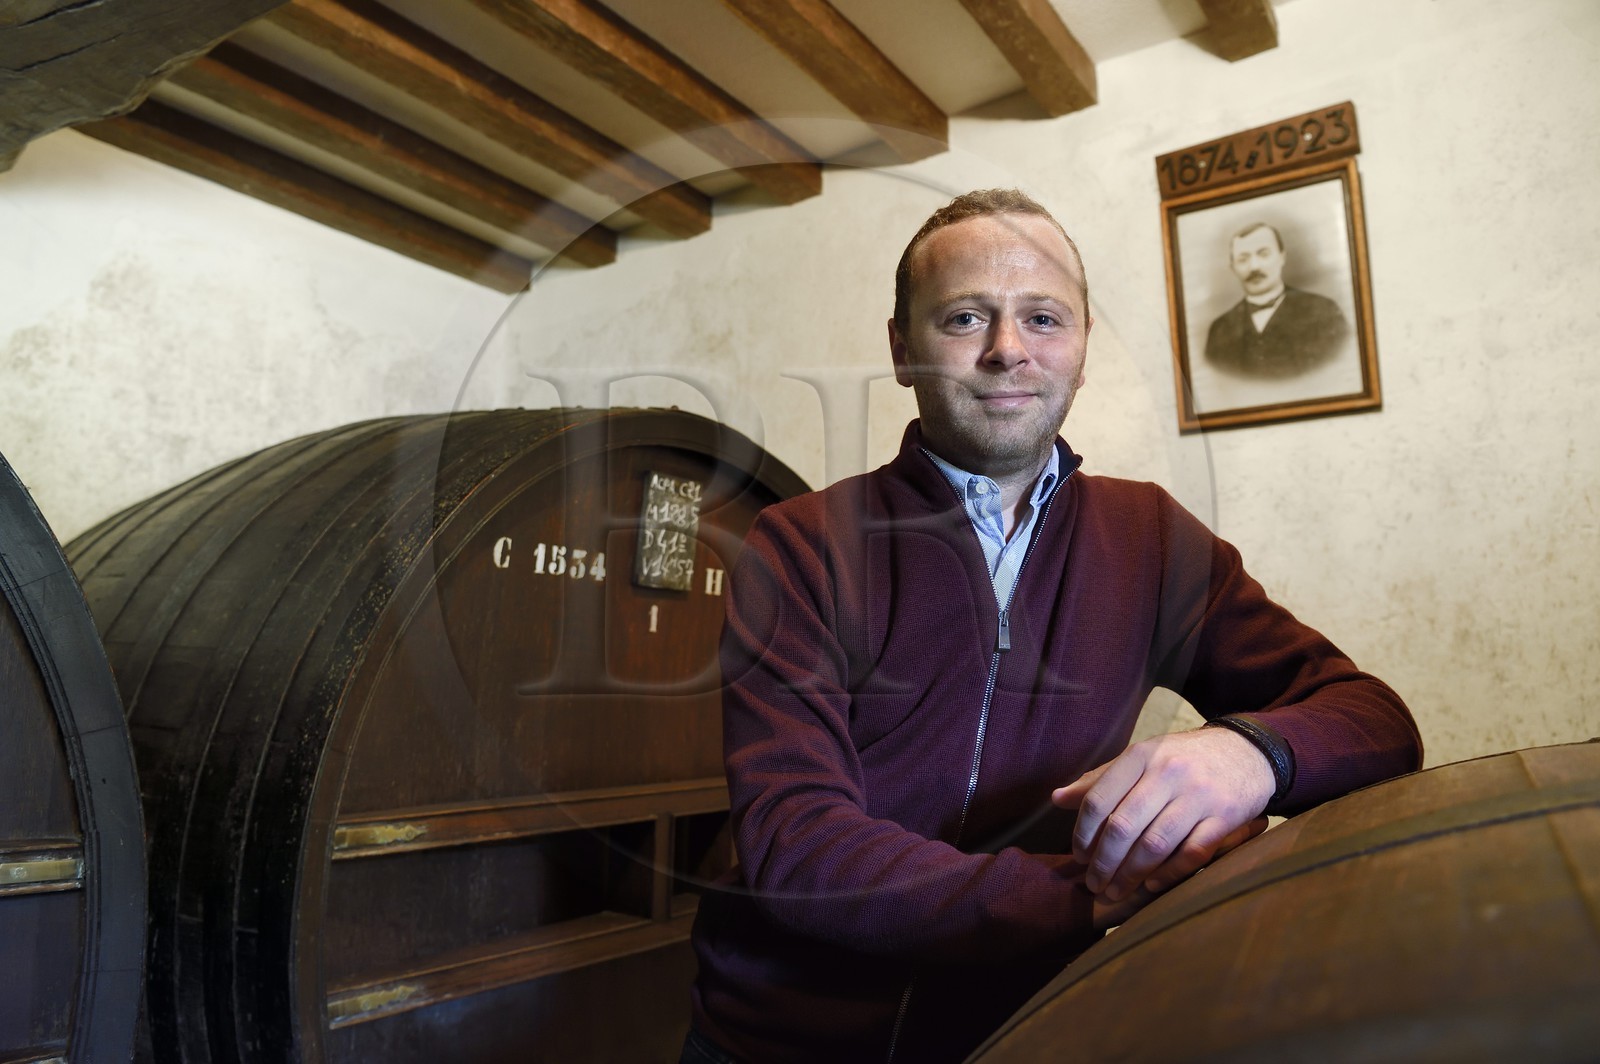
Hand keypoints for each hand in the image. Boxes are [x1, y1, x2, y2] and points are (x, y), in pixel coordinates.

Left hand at [1052, 727, 1274, 902]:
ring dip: (1130, 875)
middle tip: (1093, 884)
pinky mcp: (1226, 817)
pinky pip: (1192, 853)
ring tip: (1115, 893)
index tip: (1078, 857)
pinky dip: (1169, 874)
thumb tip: (1056, 799)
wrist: (1247, 752)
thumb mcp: (1141, 758)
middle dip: (1103, 863)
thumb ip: (1100, 780)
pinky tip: (1151, 886)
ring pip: (1154, 844)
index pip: (1098, 799)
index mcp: (1141, 755)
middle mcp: (1168, 772)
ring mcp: (1199, 795)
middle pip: (1123, 827)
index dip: (1083, 834)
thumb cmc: (1183, 759)